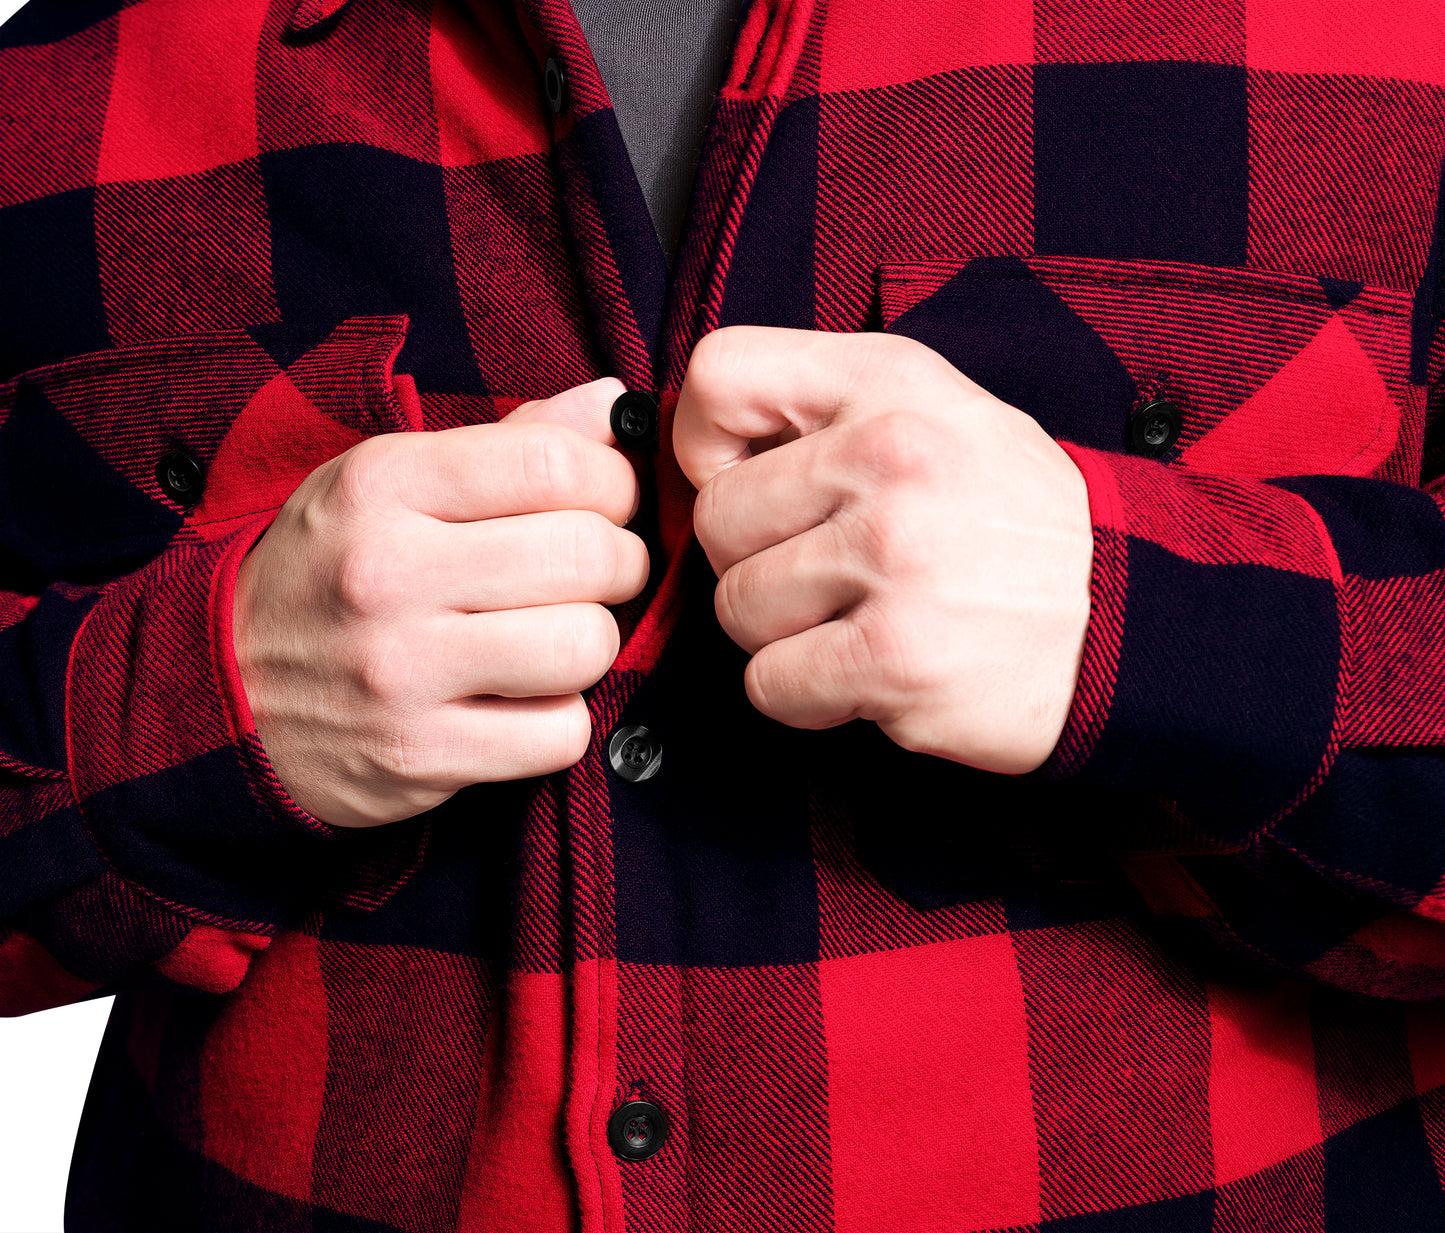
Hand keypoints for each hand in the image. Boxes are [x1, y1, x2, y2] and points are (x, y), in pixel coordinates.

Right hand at [233, 378, 648, 826]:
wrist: (221, 691)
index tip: (606, 505)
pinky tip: (523, 702)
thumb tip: (612, 405)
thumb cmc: (333, 572)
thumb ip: (508, 442)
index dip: (613, 486)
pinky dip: (560, 721)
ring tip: (555, 639)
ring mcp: (400, 670)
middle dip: (620, 565)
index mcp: (385, 484)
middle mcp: (387, 572)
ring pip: (585, 646)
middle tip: (597, 576)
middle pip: (587, 555)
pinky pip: (561, 734)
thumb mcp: (391, 483)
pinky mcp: (418, 754)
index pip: (557, 465)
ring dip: (591, 645)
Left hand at [672, 326, 1092, 774]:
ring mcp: (895, 559)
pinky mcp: (896, 656)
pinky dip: (806, 695)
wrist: (1132, 620)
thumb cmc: (1013, 522)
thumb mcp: (938, 412)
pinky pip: (769, 684)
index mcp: (891, 383)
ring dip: (783, 634)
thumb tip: (698, 454)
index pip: (718, 376)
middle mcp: (891, 458)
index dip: (706, 444)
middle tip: (829, 575)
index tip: (749, 483)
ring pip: (735, 609)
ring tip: (860, 620)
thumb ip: (824, 411)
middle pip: (717, 519)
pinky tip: (870, 672)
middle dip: (755, 561)